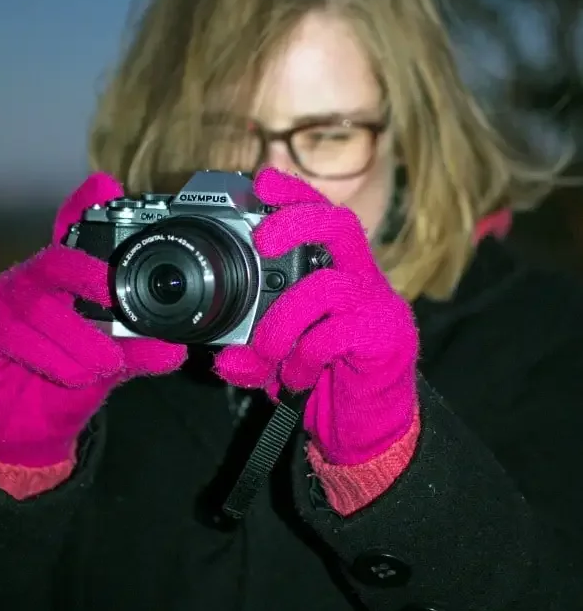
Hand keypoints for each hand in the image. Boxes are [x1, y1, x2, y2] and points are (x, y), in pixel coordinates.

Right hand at [0, 174, 186, 467]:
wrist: (24, 427)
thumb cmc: (67, 377)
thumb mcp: (111, 364)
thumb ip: (139, 350)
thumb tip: (177, 351)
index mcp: (65, 277)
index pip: (72, 230)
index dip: (84, 204)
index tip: (104, 186)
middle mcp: (33, 279)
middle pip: (55, 260)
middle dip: (86, 275)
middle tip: (113, 297)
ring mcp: (0, 300)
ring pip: (37, 307)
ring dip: (75, 338)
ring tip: (102, 363)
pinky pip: (9, 335)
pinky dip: (46, 356)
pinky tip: (67, 374)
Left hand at [213, 168, 418, 465]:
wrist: (370, 430)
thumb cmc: (328, 381)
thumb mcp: (277, 362)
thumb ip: (251, 353)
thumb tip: (222, 357)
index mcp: (336, 272)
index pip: (322, 216)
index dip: (295, 194)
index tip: (261, 180)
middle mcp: (362, 279)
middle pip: (340, 223)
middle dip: (298, 221)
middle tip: (262, 241)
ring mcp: (379, 306)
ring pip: (327, 285)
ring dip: (284, 319)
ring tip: (267, 352)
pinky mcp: (387, 337)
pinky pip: (339, 332)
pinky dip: (306, 356)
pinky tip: (299, 378)